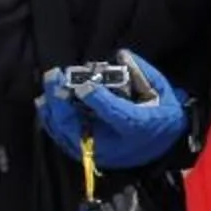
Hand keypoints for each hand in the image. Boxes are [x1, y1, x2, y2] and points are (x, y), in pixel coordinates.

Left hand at [38, 53, 188, 169]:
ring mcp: (99, 153)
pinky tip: (46, 105)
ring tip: (47, 88)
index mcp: (138, 126)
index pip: (117, 113)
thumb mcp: (159, 90)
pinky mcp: (89, 155)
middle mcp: (116, 144)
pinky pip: (64, 139)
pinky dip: (52, 122)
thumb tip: (121, 55)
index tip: (84, 84)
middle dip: (62, 102)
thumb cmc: (162, 113)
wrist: (164, 144)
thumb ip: (140, 72)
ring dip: (53, 110)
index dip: (98, 99)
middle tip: (55, 76)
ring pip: (66, 134)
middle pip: (80, 127)